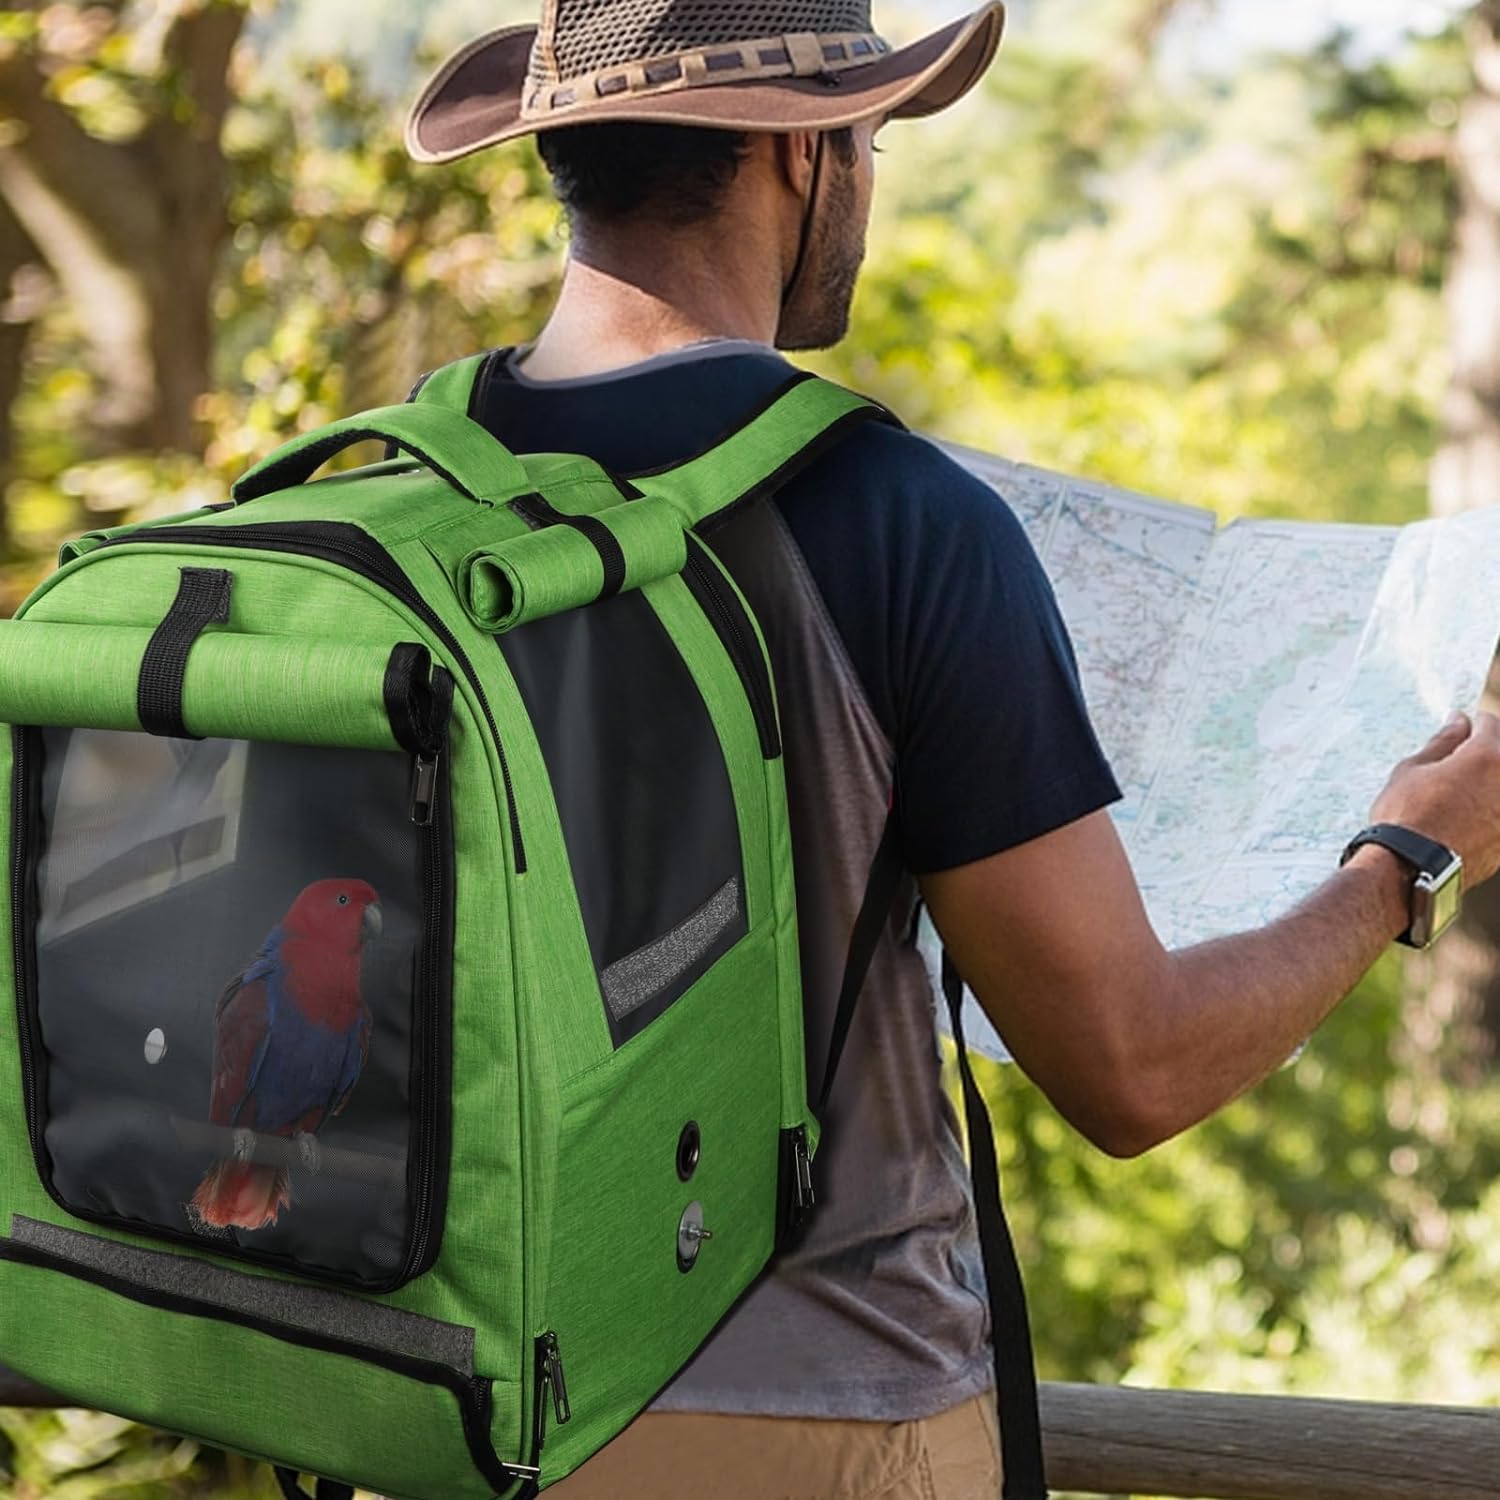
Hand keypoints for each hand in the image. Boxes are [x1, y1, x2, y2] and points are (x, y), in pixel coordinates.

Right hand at [1367, 711, 1499, 886]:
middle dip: (1482, 756)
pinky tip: (1462, 819)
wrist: (1412, 869)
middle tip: (1454, 765)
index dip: (1470, 725)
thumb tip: (1456, 723)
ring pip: (1498, 786)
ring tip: (1456, 797)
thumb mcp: (1413, 770)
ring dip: (1485, 785)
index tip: (1460, 730)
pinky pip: (1499, 813)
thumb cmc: (1407, 818)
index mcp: (1489, 755)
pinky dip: (1488, 811)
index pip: (1489, 723)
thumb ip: (1442, 742)